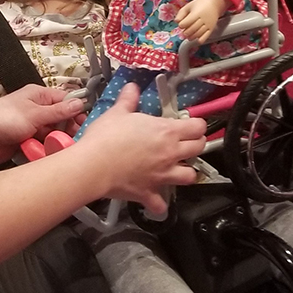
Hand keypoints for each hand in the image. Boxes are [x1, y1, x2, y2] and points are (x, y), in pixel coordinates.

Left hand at [0, 85, 84, 163]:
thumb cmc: (2, 119)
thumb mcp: (35, 114)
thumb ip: (59, 111)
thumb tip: (80, 103)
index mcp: (39, 96)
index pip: (65, 100)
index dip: (77, 110)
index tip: (86, 122)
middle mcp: (37, 110)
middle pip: (62, 118)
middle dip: (69, 128)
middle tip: (77, 138)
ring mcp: (33, 126)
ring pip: (54, 134)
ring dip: (59, 141)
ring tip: (65, 147)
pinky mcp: (28, 141)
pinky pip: (44, 145)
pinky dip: (48, 149)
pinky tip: (53, 154)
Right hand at [77, 84, 206, 212]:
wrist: (93, 165)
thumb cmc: (106, 138)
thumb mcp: (117, 113)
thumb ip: (128, 100)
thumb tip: (132, 88)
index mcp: (167, 131)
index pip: (198, 126)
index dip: (197, 125)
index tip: (191, 125)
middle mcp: (170, 153)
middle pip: (199, 148)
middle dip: (196, 145)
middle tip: (186, 143)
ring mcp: (162, 175)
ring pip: (190, 176)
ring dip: (186, 173)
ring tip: (176, 169)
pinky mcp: (150, 192)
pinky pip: (161, 204)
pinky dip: (160, 204)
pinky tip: (156, 200)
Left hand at [176, 0, 228, 42]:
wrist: (213, 3)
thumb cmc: (198, 5)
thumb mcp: (188, 6)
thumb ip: (181, 14)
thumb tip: (176, 22)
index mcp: (196, 13)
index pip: (187, 22)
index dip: (182, 25)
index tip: (181, 25)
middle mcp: (203, 19)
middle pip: (192, 29)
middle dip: (186, 33)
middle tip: (184, 33)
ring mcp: (208, 25)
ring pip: (198, 34)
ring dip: (192, 37)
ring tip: (188, 37)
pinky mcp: (211, 29)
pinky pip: (206, 37)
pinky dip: (200, 40)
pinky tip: (196, 40)